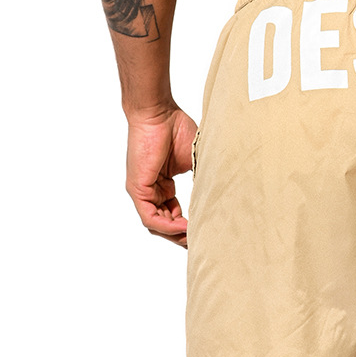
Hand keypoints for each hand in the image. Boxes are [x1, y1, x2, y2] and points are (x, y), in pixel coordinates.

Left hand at [125, 104, 197, 247]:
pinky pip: (150, 217)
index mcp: (162, 185)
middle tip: (199, 243)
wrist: (159, 113)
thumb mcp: (193, 160)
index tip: (205, 230)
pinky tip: (184, 228)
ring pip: (156, 225)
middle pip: (164, 224)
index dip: (188, 225)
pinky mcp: (137, 189)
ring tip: (193, 239)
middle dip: (181, 236)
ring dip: (174, 235)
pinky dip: (167, 226)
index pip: (173, 214)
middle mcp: (151, 191)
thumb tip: (217, 195)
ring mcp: (142, 191)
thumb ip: (200, 179)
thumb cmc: (176, 128)